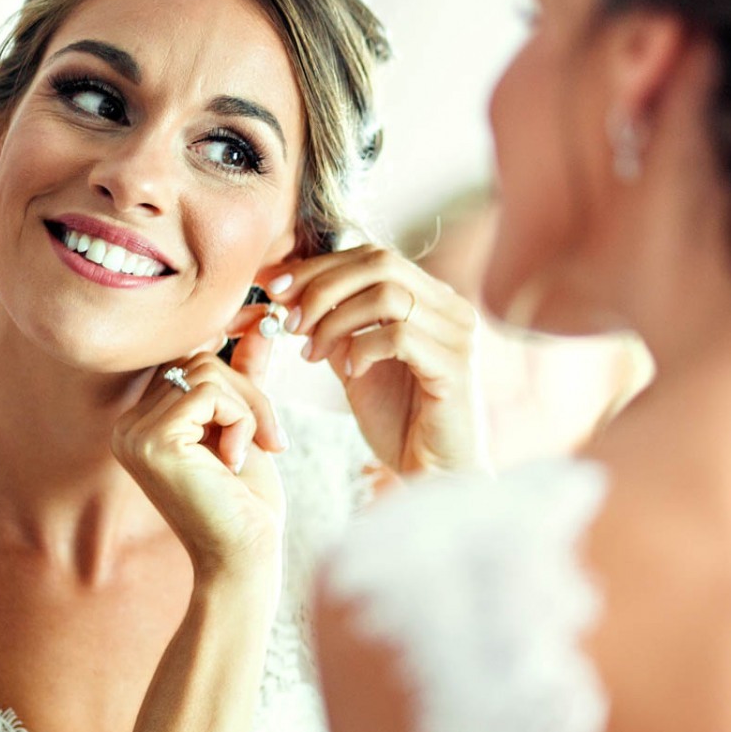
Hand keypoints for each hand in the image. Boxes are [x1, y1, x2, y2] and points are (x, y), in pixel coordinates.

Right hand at [111, 334, 288, 586]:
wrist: (246, 556)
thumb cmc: (247, 502)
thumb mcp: (247, 425)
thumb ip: (246, 375)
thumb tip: (262, 322)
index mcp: (142, 422)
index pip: (189, 363)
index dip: (233, 370)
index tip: (264, 370)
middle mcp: (127, 425)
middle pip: (198, 361)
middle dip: (249, 392)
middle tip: (271, 437)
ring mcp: (133, 432)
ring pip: (206, 371)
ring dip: (248, 407)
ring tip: (253, 449)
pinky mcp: (153, 440)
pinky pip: (210, 392)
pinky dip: (240, 418)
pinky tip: (235, 459)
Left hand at [267, 245, 482, 475]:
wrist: (435, 475)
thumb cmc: (400, 422)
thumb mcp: (356, 364)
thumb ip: (335, 326)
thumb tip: (288, 294)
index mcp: (430, 298)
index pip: (371, 256)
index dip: (319, 265)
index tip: (273, 288)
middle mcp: (450, 307)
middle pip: (380, 262)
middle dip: (322, 286)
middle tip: (288, 321)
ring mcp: (457, 333)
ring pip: (386, 294)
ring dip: (335, 320)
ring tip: (311, 354)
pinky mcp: (455, 365)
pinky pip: (399, 335)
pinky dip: (362, 348)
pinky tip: (350, 373)